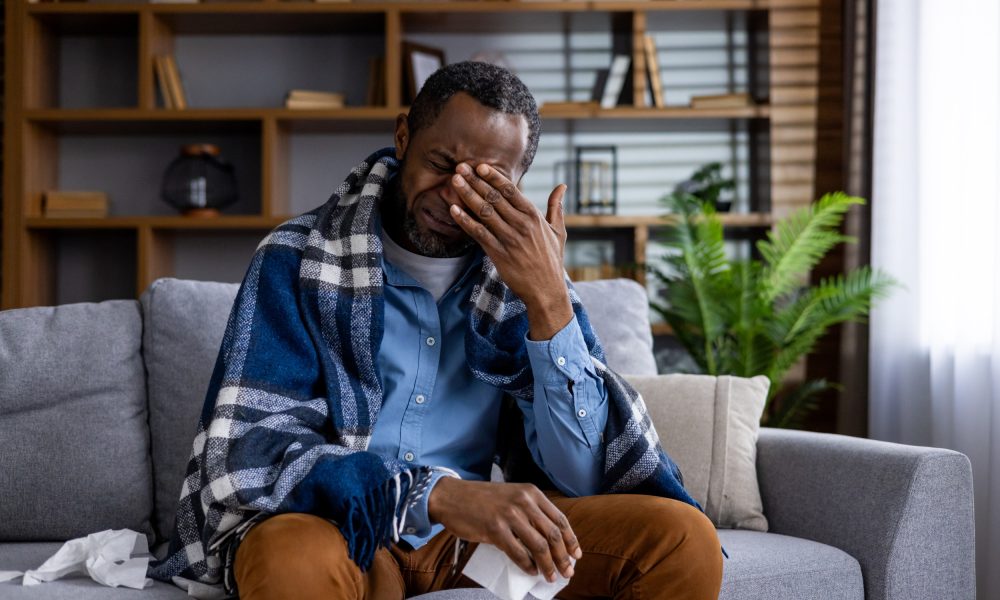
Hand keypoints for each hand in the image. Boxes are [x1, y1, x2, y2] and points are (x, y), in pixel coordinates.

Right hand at [428, 478, 580, 581]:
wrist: (452, 496)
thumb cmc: (482, 500)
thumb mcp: (512, 496)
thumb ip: (530, 512)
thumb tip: (548, 541)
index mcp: (531, 493)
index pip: (560, 518)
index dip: (571, 539)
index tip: (577, 555)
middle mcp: (524, 501)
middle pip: (553, 534)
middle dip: (563, 557)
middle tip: (568, 572)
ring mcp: (509, 515)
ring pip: (539, 545)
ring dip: (548, 565)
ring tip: (551, 577)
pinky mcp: (495, 529)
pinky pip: (518, 552)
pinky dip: (527, 565)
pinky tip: (531, 571)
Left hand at [448, 163, 572, 339]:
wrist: (546, 290)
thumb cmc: (551, 260)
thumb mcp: (558, 231)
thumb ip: (556, 206)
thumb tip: (562, 186)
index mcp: (533, 216)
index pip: (511, 190)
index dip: (494, 177)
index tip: (480, 166)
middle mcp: (521, 224)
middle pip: (494, 197)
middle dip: (476, 180)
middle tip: (460, 167)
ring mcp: (509, 239)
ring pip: (484, 212)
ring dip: (468, 194)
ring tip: (455, 181)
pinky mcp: (499, 253)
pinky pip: (478, 233)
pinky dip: (465, 220)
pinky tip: (454, 210)